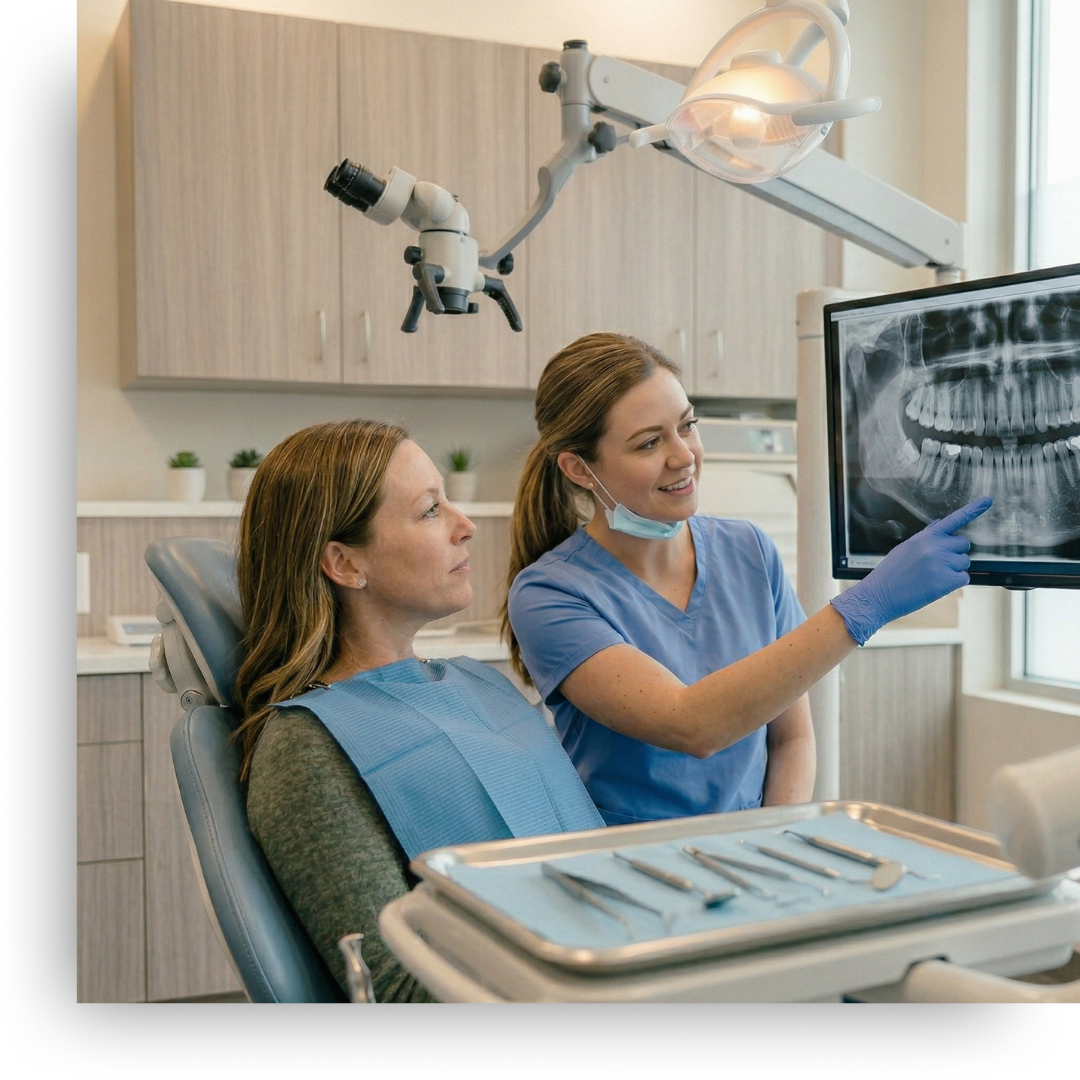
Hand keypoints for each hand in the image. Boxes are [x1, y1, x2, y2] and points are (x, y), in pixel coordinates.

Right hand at [831, 497, 991, 644]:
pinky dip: (954, 582)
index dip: (973, 509)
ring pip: (964, 562)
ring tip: (932, 576)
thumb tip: (940, 524)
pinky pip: (964, 578)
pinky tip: (937, 585)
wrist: (878, 595)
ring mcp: (942, 563)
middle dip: (955, 552)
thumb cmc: (890, 574)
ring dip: (953, 569)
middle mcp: (935, 547)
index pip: (953, 519)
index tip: (988, 501)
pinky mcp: (946, 581)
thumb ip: (925, 536)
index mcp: (924, 537)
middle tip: (939, 563)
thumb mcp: (904, 549)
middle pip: (963, 544)